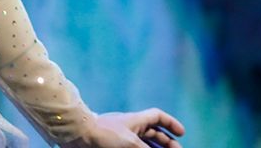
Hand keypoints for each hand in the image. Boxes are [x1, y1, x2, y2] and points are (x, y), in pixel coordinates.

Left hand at [68, 108, 184, 147]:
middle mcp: (130, 127)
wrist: (78, 136)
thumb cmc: (105, 135)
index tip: (182, 134)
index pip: (157, 116)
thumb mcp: (132, 144)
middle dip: (166, 142)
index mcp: (135, 120)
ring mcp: (122, 137)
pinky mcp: (114, 145)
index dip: (170, 123)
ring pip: (144, 143)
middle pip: (153, 132)